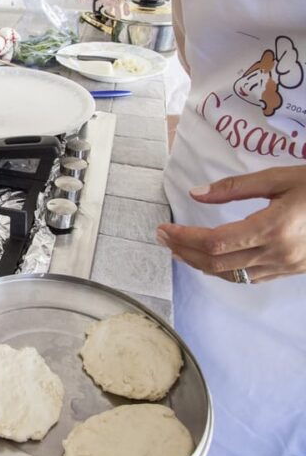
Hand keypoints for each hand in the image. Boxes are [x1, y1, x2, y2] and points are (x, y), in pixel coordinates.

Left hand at [157, 166, 305, 283]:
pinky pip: (250, 278)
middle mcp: (278, 254)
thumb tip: (195, 194)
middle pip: (217, 263)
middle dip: (184, 252)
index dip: (184, 239)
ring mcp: (287, 266)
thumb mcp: (279, 178)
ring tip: (178, 249)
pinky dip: (224, 270)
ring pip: (231, 275)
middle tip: (162, 237)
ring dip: (200, 264)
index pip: (214, 242)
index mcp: (273, 229)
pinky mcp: (293, 271)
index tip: (164, 229)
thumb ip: (235, 188)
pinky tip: (211, 259)